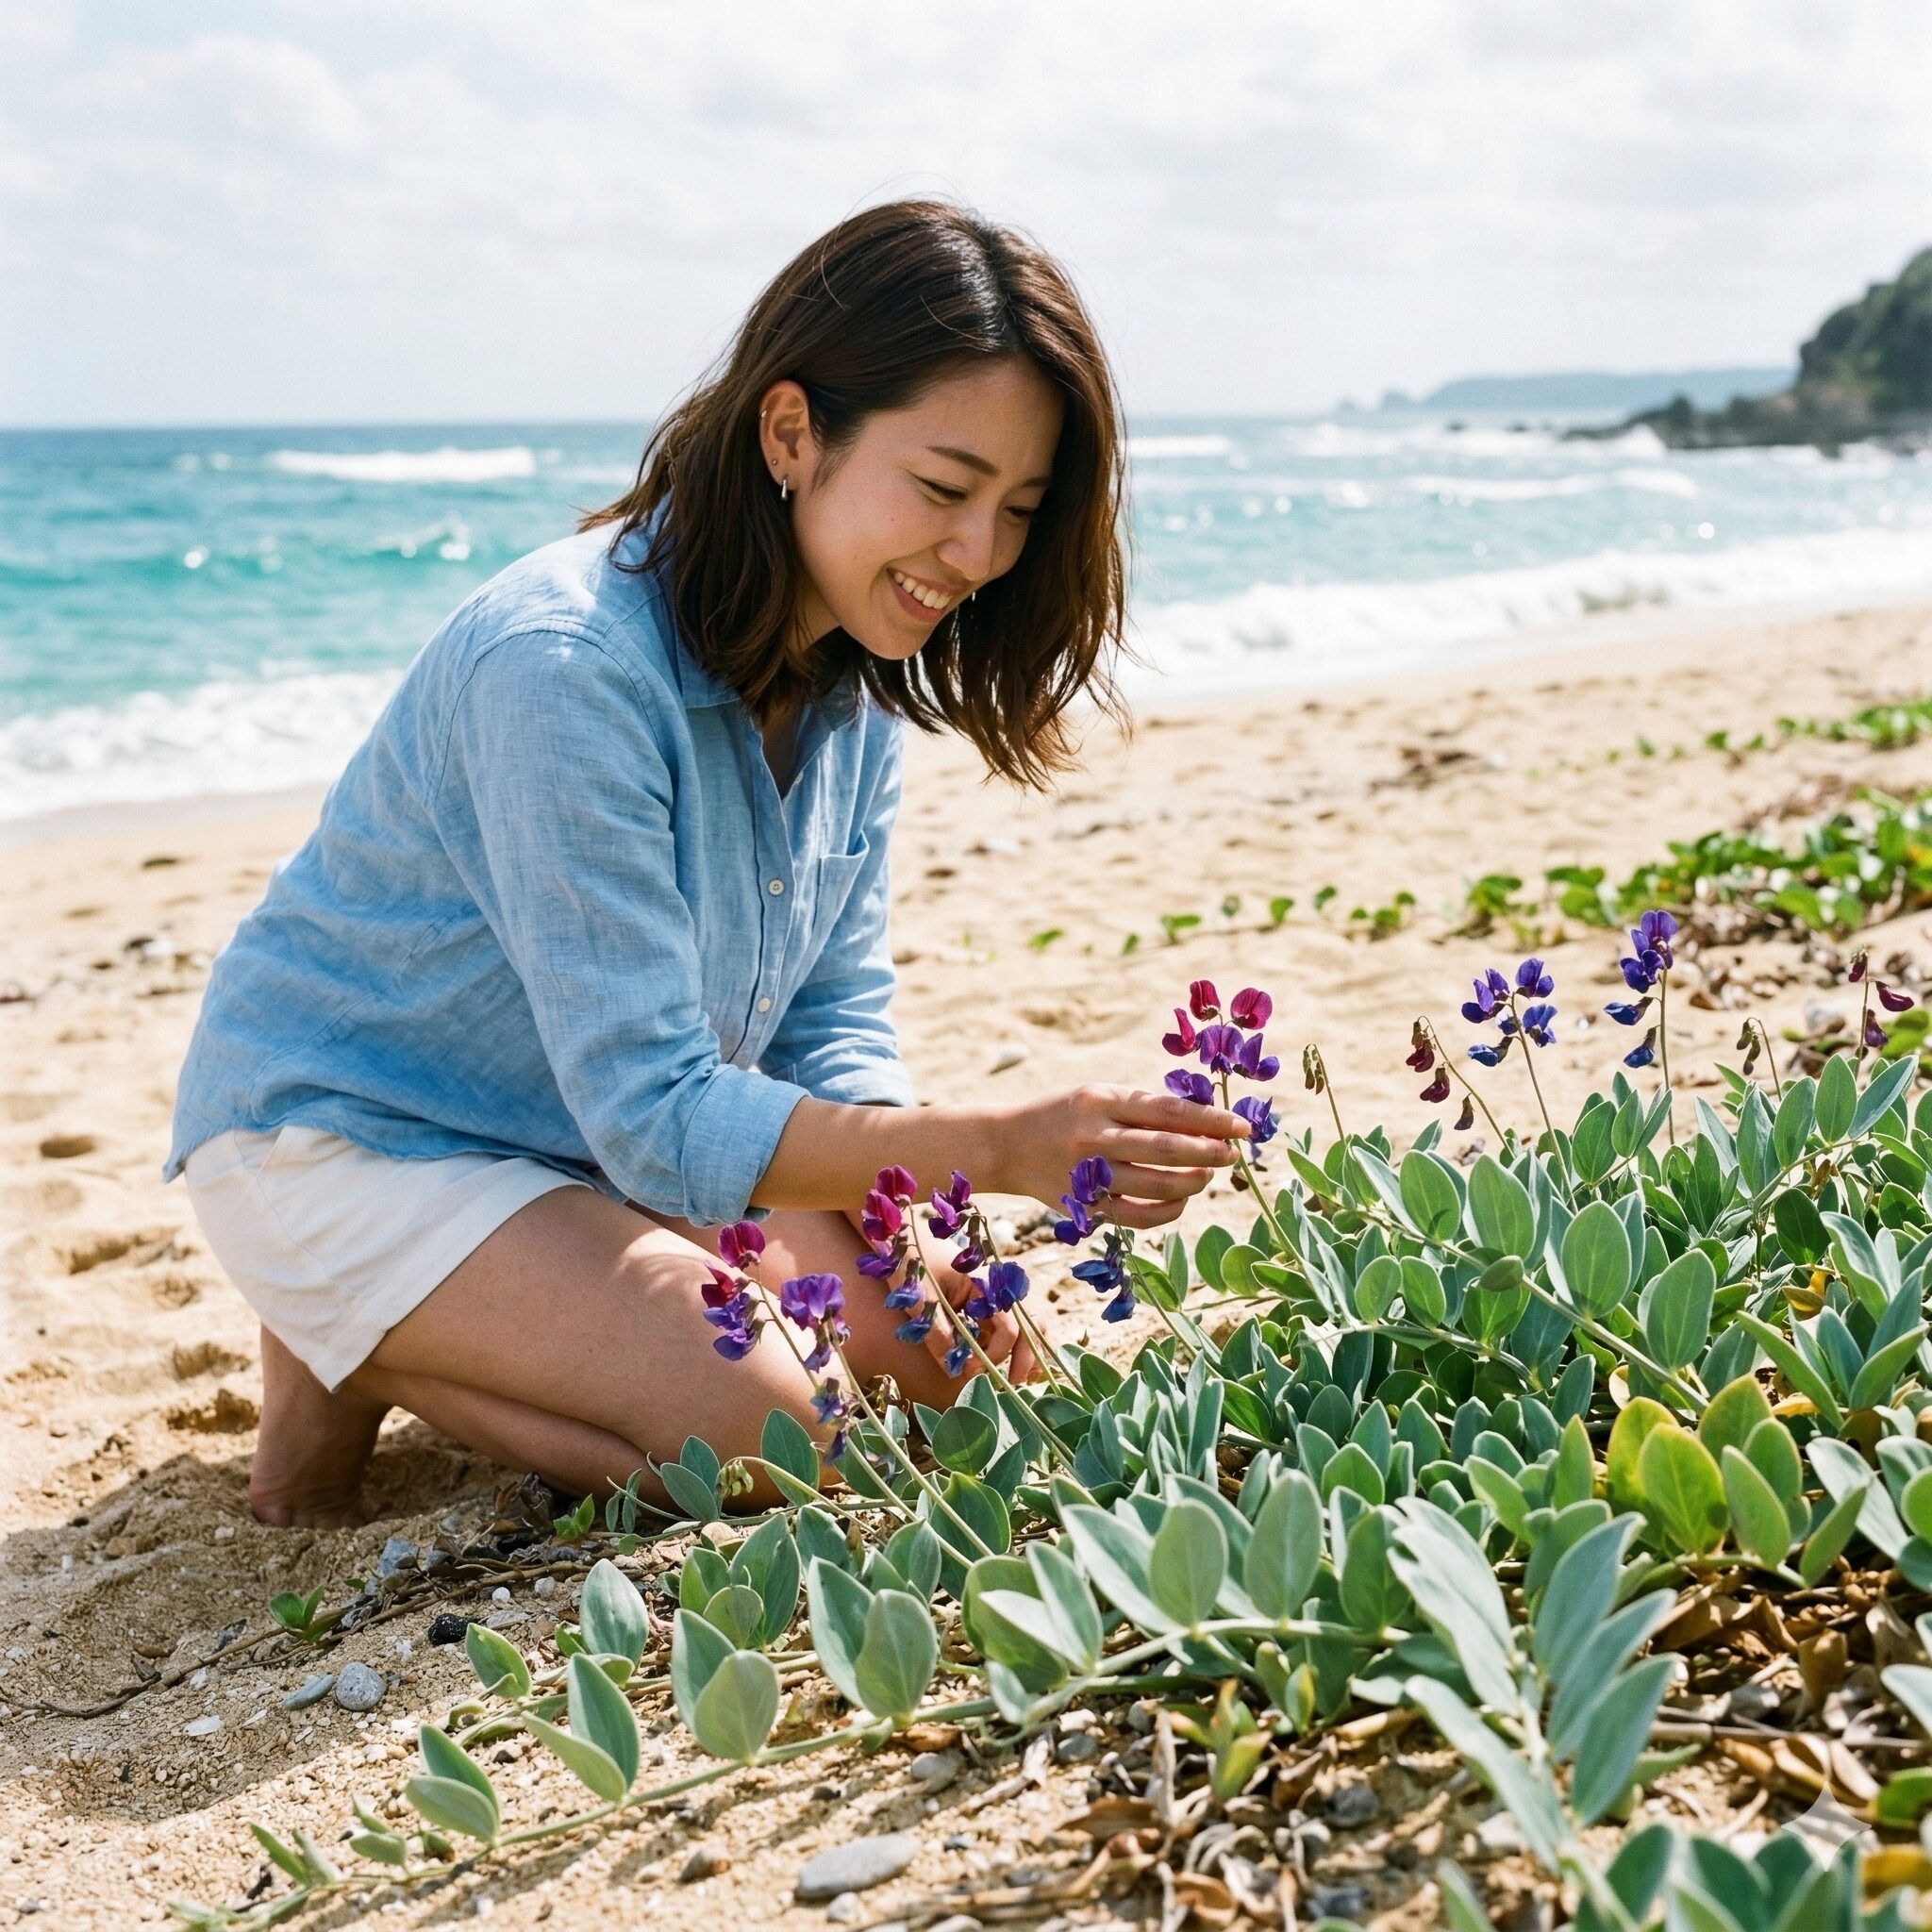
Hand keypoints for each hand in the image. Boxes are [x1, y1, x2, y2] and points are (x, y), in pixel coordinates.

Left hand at [919, 1270, 1038, 1384]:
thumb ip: (937, 1334)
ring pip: (1026, 1323)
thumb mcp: (919, 1300)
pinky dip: (1014, 1343)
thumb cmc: (911, 1265)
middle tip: (1014, 1383)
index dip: (994, 1354)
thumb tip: (954, 1369)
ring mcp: (994, 1293)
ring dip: (1027, 1349)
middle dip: (1026, 1357)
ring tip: (1020, 1376)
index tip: (970, 1370)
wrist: (904, 1240)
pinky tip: (1009, 1363)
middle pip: (1029, 1324)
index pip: (1008, 1327)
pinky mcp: (986, 1301)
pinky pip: (1009, 1323)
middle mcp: (998, 1287)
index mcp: (986, 1283)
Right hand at [996, 1083, 1249, 1228]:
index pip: (1167, 1110)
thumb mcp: (1096, 1096)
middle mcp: (1092, 1136)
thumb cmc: (1062, 1115)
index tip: (1242, 1127)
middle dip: (1208, 1153)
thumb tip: (1205, 1122)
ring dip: (1192, 1182)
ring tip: (1208, 1175)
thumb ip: (1142, 1107)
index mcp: (1099, 1101)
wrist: (1004, 1146)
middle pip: (1164, 1149)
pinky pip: (1137, 1217)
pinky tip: (1182, 1200)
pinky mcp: (1084, 1206)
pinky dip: (1168, 1212)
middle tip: (1232, 1155)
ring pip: (1155, 1186)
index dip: (1211, 1120)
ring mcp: (1087, 1175)